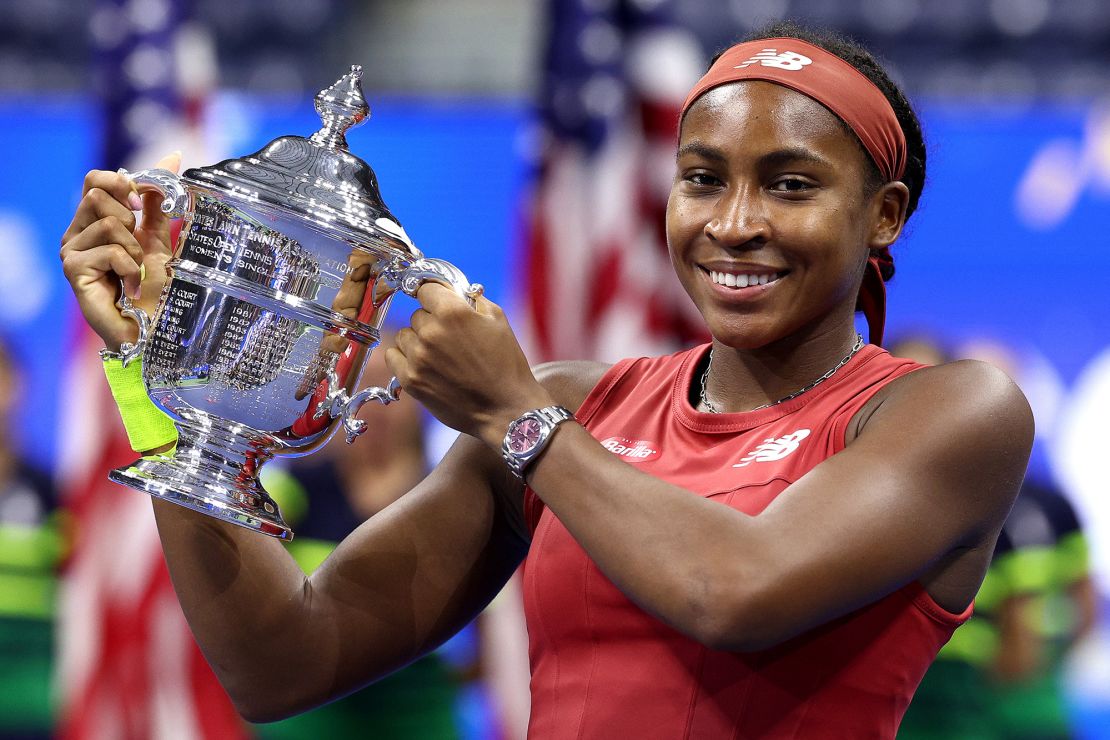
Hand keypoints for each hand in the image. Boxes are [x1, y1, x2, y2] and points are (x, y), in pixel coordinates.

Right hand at [60, 151, 180, 350]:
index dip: (121, 183)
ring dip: (134, 248)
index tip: (140, 203)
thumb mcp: (159, 237)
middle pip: (96, 194)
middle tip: (138, 248)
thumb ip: (158, 200)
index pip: (94, 179)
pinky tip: (130, 285)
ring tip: (136, 271)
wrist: (153, 326)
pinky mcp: (73, 270)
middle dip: (130, 219)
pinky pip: (109, 250)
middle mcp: (76, 233)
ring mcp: (70, 251)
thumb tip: (173, 155)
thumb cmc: (155, 288)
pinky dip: (130, 267)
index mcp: (93, 221)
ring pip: (108, 222)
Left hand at [385, 283, 553, 445]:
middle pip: (417, 314)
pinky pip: (392, 356)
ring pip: (404, 335)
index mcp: (453, 311)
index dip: (435, 295)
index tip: (439, 302)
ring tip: (441, 356)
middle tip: (452, 339)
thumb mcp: (498, 319)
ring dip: (418, 341)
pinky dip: (405, 358)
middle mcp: (431, 332)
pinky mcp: (410, 380)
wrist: (505, 408)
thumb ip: (471, 297)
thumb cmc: (506, 364)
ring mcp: (418, 357)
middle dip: (432, 322)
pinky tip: (425, 365)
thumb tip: (450, 290)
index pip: (426, 288)